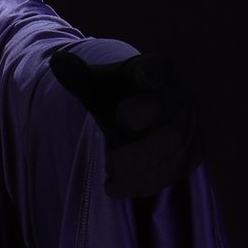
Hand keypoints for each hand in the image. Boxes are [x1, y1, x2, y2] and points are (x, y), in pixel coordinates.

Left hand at [49, 48, 202, 199]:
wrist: (135, 112)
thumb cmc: (116, 94)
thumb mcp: (96, 83)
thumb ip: (78, 75)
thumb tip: (57, 61)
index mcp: (159, 70)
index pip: (158, 73)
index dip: (148, 88)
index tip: (123, 113)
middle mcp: (181, 97)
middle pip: (173, 132)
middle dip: (139, 154)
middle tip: (109, 162)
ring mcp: (190, 128)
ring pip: (174, 158)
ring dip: (139, 173)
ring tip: (109, 178)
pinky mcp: (189, 154)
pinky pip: (172, 174)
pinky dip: (143, 184)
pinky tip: (116, 187)